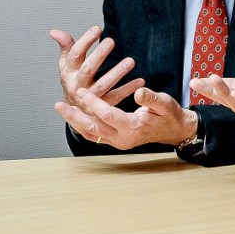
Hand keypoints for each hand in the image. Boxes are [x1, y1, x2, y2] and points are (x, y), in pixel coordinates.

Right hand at [53, 27, 143, 126]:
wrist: (73, 113)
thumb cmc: (72, 82)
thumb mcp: (66, 66)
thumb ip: (65, 47)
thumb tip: (54, 31)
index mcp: (68, 72)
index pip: (75, 55)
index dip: (85, 41)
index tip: (97, 28)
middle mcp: (77, 85)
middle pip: (88, 69)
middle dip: (99, 55)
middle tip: (111, 41)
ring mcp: (90, 98)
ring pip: (104, 85)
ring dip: (117, 72)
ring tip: (130, 61)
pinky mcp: (101, 108)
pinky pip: (116, 97)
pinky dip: (128, 89)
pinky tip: (140, 80)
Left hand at [55, 87, 197, 148]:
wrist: (174, 130)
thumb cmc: (169, 115)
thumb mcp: (165, 103)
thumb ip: (151, 98)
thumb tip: (138, 91)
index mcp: (134, 127)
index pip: (108, 115)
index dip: (94, 103)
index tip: (81, 91)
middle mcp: (123, 138)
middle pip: (94, 128)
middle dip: (75, 116)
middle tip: (59, 105)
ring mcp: (119, 142)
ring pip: (92, 133)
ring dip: (76, 122)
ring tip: (62, 109)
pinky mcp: (117, 140)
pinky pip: (96, 135)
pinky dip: (84, 126)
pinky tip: (74, 116)